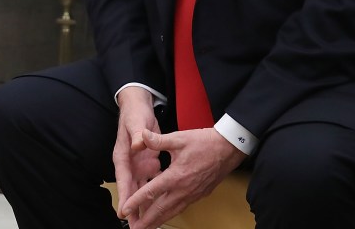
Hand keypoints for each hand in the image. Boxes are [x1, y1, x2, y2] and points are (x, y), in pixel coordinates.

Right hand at [113, 87, 161, 217]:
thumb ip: (137, 133)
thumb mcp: (136, 121)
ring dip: (143, 204)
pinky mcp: (148, 163)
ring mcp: (138, 165)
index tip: (124, 211)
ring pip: (140, 188)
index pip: (123, 178)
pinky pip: (152, 181)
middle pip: (130, 189)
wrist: (139, 106)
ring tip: (146, 222)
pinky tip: (161, 205)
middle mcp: (129, 163)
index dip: (124, 195)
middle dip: (133, 207)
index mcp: (123, 154)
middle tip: (135, 226)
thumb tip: (138, 144)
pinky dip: (155, 193)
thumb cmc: (135, 113)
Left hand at [120, 128, 245, 228]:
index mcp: (176, 176)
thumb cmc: (205, 143)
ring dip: (158, 221)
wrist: (228, 149)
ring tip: (147, 228)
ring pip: (172, 211)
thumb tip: (142, 136)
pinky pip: (181, 208)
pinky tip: (165, 214)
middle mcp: (184, 189)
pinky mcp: (199, 195)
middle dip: (146, 221)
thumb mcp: (179, 138)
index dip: (136, 202)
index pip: (152, 192)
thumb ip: (158, 140)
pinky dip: (170, 214)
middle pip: (161, 209)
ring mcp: (192, 194)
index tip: (126, 210)